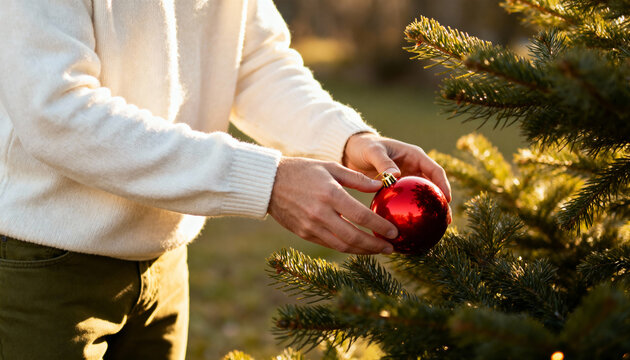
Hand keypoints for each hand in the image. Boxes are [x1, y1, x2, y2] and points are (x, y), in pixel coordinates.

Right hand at [268, 157, 397, 253]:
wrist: (269, 183)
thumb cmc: (302, 171)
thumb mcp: (330, 167)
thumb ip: (356, 178)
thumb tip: (380, 186)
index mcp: (330, 194)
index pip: (361, 216)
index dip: (380, 226)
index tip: (394, 232)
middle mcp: (320, 213)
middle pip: (354, 237)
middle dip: (375, 245)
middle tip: (391, 247)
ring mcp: (311, 226)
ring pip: (343, 246)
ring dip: (363, 251)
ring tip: (379, 250)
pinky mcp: (304, 234)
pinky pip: (330, 244)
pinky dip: (347, 248)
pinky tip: (358, 247)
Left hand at [343, 132, 451, 220]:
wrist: (352, 150)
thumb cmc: (363, 146)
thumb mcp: (373, 151)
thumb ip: (383, 162)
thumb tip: (396, 176)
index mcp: (414, 156)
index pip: (435, 170)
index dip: (443, 184)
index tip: (447, 199)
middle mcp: (414, 168)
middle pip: (433, 186)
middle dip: (441, 202)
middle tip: (446, 220)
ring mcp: (407, 179)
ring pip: (422, 196)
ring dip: (428, 210)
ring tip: (434, 228)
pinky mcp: (397, 189)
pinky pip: (406, 201)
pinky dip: (410, 212)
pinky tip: (409, 228)